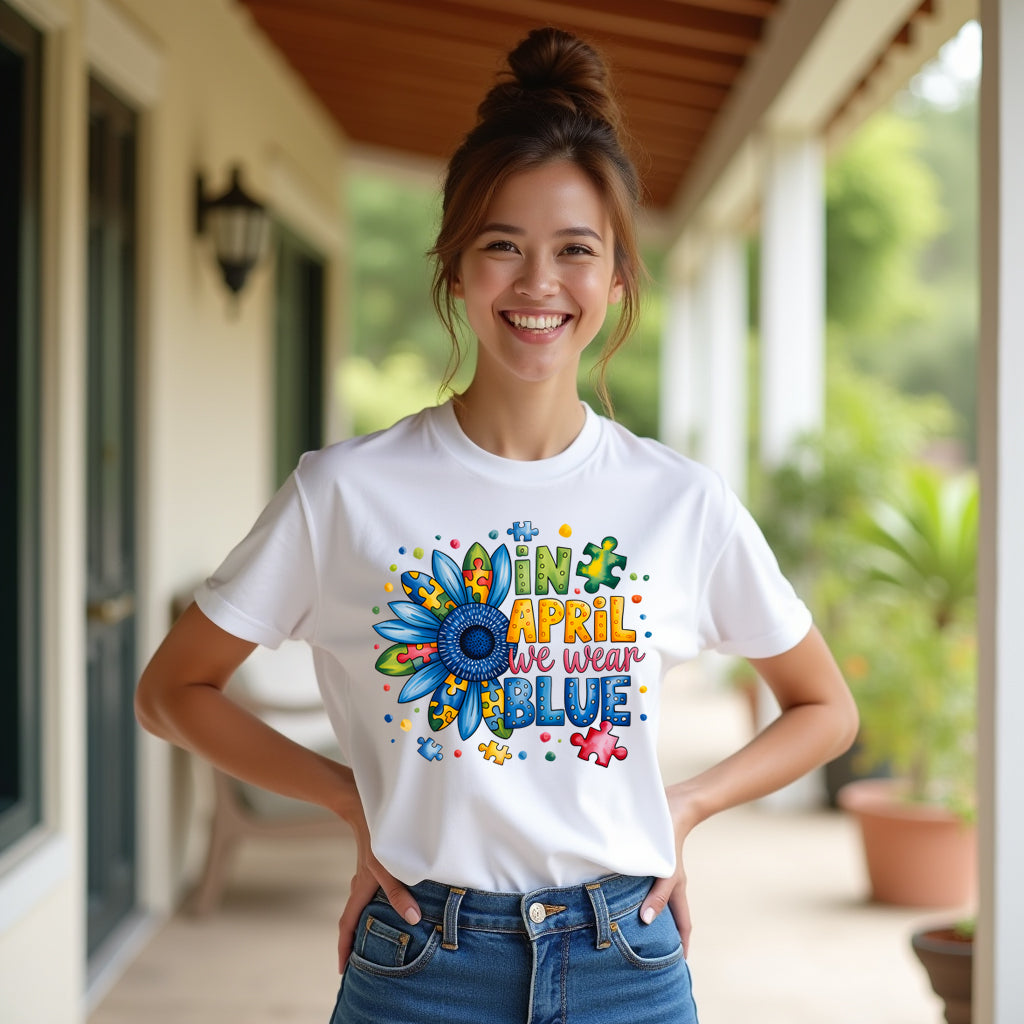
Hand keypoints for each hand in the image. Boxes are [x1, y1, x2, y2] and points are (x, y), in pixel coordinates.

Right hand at [337, 840, 420, 972]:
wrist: (363, 807)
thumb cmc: (376, 838)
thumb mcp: (388, 867)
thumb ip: (399, 893)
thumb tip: (413, 919)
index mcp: (360, 891)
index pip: (347, 926)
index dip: (344, 949)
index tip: (342, 970)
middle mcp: (359, 886)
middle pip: (353, 919)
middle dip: (354, 941)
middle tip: (359, 961)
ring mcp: (364, 875)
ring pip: (362, 905)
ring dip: (366, 922)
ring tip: (378, 936)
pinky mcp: (372, 865)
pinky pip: (371, 892)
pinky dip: (376, 904)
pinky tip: (391, 903)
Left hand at [639, 783, 701, 955]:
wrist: (671, 804)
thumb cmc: (670, 837)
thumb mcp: (667, 871)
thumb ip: (658, 896)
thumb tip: (645, 922)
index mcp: (676, 890)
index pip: (683, 925)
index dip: (682, 946)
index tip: (679, 969)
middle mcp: (665, 884)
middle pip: (664, 916)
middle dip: (658, 936)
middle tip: (645, 955)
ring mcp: (655, 873)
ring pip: (647, 900)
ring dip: (638, 915)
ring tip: (622, 932)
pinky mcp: (642, 861)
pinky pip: (635, 884)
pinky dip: (626, 895)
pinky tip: (609, 897)